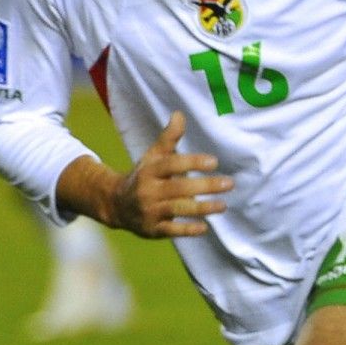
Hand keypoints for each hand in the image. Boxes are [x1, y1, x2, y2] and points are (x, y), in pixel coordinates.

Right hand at [106, 111, 229, 237]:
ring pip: (177, 209)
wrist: (116, 204)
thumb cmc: (144, 176)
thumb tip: (179, 114)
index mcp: (149, 171)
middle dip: (205, 186)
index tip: (214, 162)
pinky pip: (171, 230)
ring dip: (202, 209)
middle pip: (178, 188)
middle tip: (229, 183)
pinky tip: (205, 227)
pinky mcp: (152, 229)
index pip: (171, 165)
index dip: (192, 162)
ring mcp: (149, 211)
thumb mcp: (153, 156)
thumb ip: (169, 138)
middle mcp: (148, 191)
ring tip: (223, 205)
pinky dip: (187, 230)